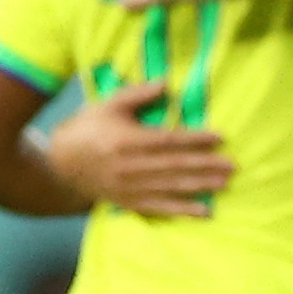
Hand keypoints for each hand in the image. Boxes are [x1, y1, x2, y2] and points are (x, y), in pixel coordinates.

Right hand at [45, 77, 234, 215]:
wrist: (60, 165)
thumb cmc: (87, 128)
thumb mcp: (108, 105)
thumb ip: (138, 94)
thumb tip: (167, 82)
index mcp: (126, 141)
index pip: (168, 140)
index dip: (195, 139)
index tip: (219, 137)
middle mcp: (130, 168)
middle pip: (174, 166)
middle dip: (205, 165)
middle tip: (232, 165)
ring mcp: (130, 188)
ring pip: (171, 188)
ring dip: (200, 186)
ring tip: (224, 184)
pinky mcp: (129, 203)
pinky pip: (160, 209)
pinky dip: (183, 211)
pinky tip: (204, 211)